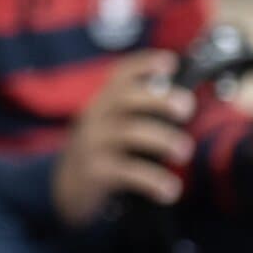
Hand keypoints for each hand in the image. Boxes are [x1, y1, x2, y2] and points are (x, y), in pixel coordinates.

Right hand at [53, 51, 193, 226]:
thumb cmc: (101, 153)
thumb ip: (138, 113)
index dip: (142, 65)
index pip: (119, 76)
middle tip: (187, 108)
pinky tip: (170, 190)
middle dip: (158, 99)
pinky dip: (153, 180)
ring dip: (162, 139)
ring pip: (129, 133)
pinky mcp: (95, 172)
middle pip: (125, 99)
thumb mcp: (111, 126)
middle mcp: (96, 119)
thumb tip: (181, 102)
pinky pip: (127, 172)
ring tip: (183, 151)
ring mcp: (93, 144)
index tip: (169, 62)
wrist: (65, 188)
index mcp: (103, 104)